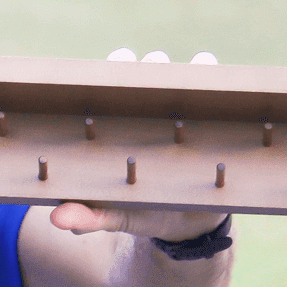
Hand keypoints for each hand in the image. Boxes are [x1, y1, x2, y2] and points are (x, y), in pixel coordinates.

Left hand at [51, 48, 225, 241]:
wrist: (188, 224)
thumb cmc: (139, 210)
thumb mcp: (113, 214)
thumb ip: (87, 216)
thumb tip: (58, 220)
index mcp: (119, 120)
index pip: (113, 81)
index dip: (115, 67)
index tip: (119, 63)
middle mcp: (151, 107)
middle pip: (151, 68)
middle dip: (153, 63)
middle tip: (155, 69)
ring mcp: (186, 111)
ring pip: (190, 74)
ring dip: (193, 69)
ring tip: (196, 78)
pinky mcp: (218, 121)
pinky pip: (224, 94)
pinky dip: (226, 85)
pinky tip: (227, 90)